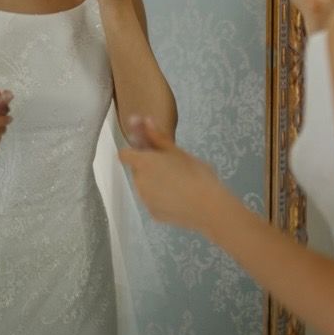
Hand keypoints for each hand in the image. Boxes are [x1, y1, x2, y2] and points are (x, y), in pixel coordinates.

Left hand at [119, 117, 223, 233]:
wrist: (209, 207)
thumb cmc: (195, 173)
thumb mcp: (178, 151)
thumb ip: (157, 137)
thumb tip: (145, 120)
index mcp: (143, 163)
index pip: (125, 154)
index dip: (134, 149)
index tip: (149, 147)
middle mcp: (138, 182)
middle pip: (137, 169)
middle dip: (148, 165)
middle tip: (170, 163)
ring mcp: (145, 200)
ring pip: (144, 185)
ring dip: (154, 180)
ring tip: (178, 181)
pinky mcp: (154, 214)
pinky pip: (153, 200)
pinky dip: (161, 197)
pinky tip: (179, 197)